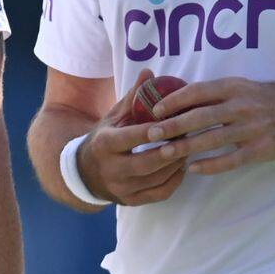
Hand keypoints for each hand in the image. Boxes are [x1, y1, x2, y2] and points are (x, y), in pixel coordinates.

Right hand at [78, 68, 186, 204]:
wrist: (86, 173)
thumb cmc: (105, 138)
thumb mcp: (114, 116)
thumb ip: (133, 97)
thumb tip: (149, 72)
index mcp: (104, 144)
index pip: (130, 139)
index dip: (150, 132)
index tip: (168, 124)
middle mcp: (111, 170)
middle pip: (146, 163)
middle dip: (170, 151)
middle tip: (188, 138)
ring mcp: (121, 189)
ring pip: (156, 179)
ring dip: (176, 164)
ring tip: (188, 148)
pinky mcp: (131, 201)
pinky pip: (160, 193)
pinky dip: (175, 180)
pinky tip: (181, 166)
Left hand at [143, 76, 274, 174]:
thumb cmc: (273, 99)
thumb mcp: (247, 88)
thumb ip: (221, 94)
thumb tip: (185, 100)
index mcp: (236, 87)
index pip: (198, 92)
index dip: (174, 101)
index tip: (154, 109)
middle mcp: (242, 106)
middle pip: (199, 116)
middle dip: (172, 126)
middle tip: (150, 134)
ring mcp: (252, 128)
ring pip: (211, 139)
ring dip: (185, 147)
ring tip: (165, 154)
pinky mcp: (261, 148)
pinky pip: (230, 159)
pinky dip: (210, 165)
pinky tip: (194, 169)